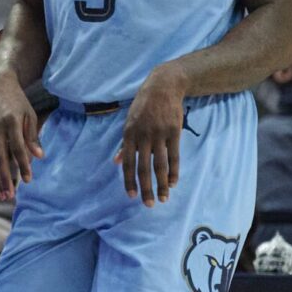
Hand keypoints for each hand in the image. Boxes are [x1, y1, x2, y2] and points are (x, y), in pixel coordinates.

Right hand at [0, 69, 42, 199]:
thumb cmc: (17, 101)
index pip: (17, 149)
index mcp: (11, 122)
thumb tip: (39, 157)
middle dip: (5, 178)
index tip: (28, 180)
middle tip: (10, 195)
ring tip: (0, 194)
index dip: (22, 166)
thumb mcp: (29, 115)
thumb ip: (32, 136)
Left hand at [117, 63, 186, 206]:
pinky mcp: (174, 132)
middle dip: (146, 188)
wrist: (163, 87)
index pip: (128, 162)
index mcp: (129, 134)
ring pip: (160, 165)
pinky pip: (174, 156)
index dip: (129, 180)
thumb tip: (117, 162)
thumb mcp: (128, 121)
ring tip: (163, 198)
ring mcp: (159, 134)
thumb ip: (124, 144)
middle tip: (148, 204)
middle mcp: (143, 136)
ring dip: (162, 184)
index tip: (131, 196)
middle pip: (144, 167)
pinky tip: (173, 183)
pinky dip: (174, 171)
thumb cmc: (143, 107)